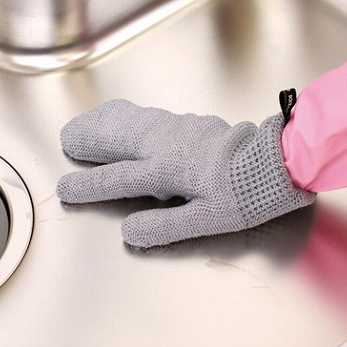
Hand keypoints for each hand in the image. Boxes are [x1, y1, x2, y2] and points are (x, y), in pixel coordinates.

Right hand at [57, 99, 314, 246]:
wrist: (279, 160)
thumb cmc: (247, 192)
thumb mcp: (209, 220)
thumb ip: (166, 226)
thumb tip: (129, 232)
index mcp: (169, 171)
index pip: (119, 179)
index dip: (90, 184)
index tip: (67, 187)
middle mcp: (168, 145)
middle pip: (118, 140)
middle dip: (89, 140)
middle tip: (66, 140)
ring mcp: (178, 129)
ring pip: (131, 122)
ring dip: (104, 122)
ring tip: (84, 123)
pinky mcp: (190, 122)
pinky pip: (148, 115)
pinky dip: (126, 114)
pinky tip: (123, 115)